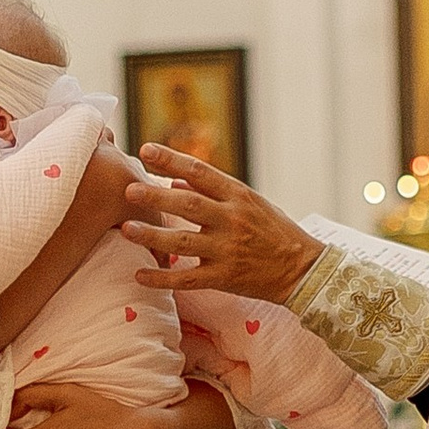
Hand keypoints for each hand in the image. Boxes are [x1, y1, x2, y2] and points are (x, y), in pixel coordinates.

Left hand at [127, 150, 323, 299]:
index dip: (172, 160)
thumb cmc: (275, 231)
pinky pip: (187, 279)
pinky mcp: (224, 278)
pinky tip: (139, 274)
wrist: (302, 269)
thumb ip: (214, 192)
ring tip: (126, 229)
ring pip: (183, 243)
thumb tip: (175, 183)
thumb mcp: (251, 203)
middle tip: (129, 190)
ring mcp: (227, 251)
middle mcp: (232, 221)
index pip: (200, 172)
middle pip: (189, 206)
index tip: (146, 149)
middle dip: (156, 198)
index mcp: (239, 197)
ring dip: (153, 236)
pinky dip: (162, 278)